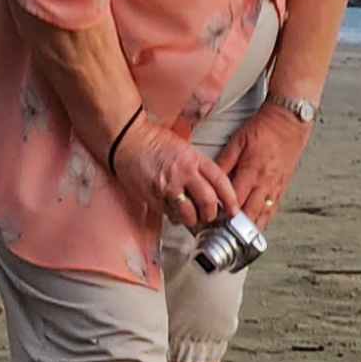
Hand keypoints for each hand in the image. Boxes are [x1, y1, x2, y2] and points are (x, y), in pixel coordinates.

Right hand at [113, 116, 239, 230]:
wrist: (126, 141)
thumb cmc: (153, 142)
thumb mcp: (184, 148)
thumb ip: (197, 167)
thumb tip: (210, 188)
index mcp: (194, 159)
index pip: (220, 181)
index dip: (230, 198)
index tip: (234, 209)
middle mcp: (183, 173)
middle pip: (207, 201)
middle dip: (212, 214)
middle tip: (211, 216)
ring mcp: (167, 187)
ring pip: (189, 213)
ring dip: (194, 220)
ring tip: (193, 219)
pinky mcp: (153, 197)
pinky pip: (170, 214)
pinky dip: (176, 218)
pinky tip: (176, 215)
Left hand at [216, 101, 309, 227]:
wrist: (288, 122)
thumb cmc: (262, 129)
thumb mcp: (237, 141)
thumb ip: (223, 162)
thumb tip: (209, 179)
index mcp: (251, 171)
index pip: (234, 199)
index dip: (223, 212)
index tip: (211, 221)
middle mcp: (265, 182)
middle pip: (248, 212)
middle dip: (235, 226)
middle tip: (221, 235)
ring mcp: (275, 186)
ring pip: (262, 214)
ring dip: (249, 227)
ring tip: (237, 237)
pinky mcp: (282, 185)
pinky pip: (273, 208)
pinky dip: (264, 219)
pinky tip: (256, 226)